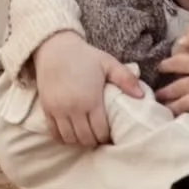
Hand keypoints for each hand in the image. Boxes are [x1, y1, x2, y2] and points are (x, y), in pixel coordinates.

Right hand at [32, 31, 142, 146]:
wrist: (54, 47)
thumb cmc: (84, 56)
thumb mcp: (107, 63)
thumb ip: (125, 79)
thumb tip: (142, 96)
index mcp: (91, 99)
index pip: (101, 132)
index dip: (107, 137)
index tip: (111, 135)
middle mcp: (74, 108)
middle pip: (86, 139)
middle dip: (94, 141)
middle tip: (100, 137)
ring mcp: (58, 110)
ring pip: (70, 139)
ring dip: (79, 141)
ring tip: (86, 135)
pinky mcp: (47, 109)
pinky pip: (55, 134)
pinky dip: (63, 138)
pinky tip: (71, 134)